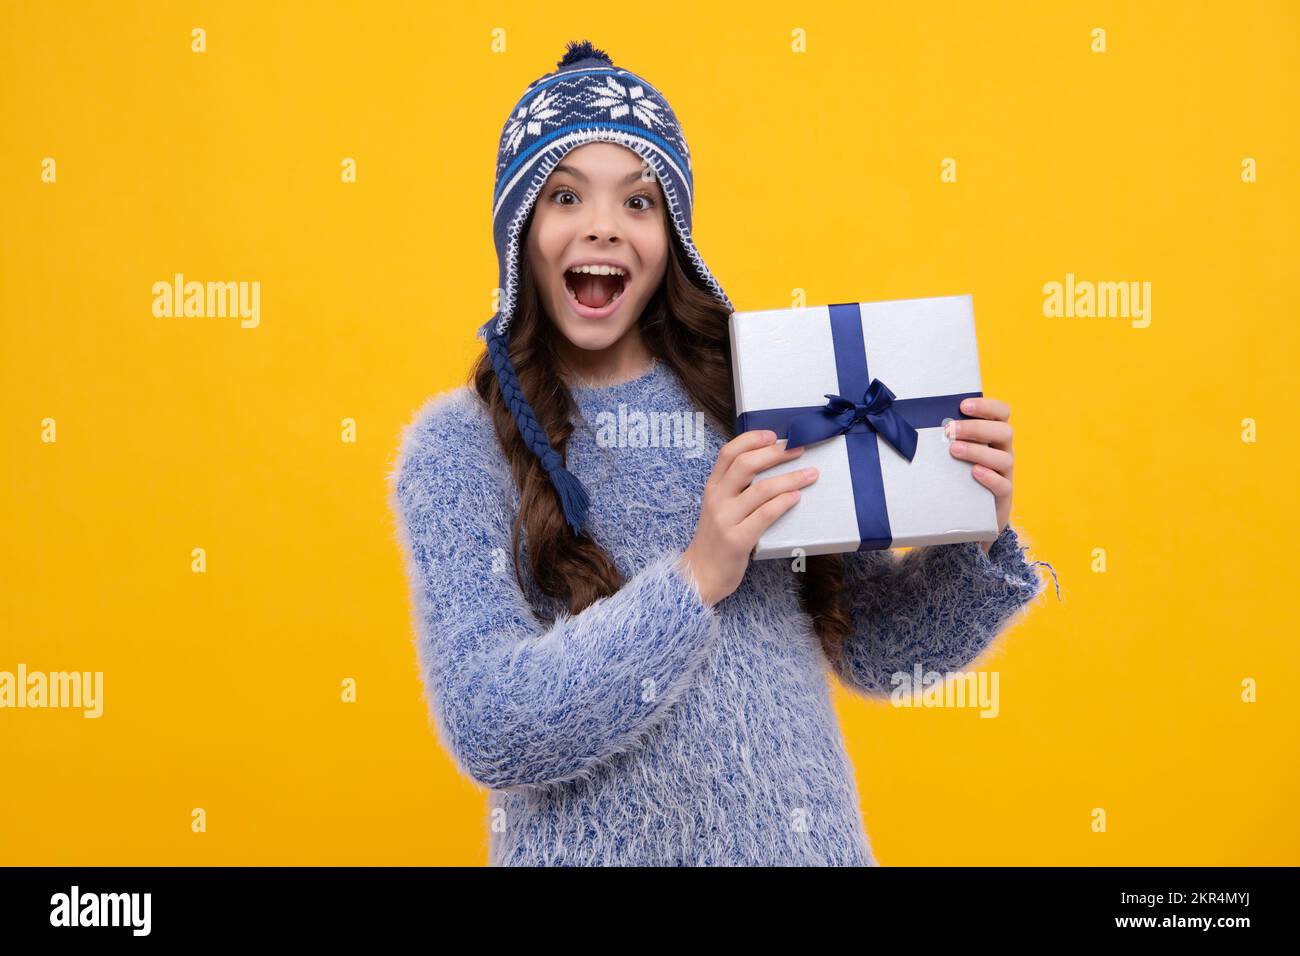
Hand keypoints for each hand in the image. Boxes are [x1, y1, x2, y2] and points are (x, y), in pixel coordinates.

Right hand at [677, 430, 818, 606]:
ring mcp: (726, 520)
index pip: (728, 453)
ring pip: (761, 489)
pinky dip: (783, 502)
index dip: (752, 439)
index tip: (774, 435)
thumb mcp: (719, 507)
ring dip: (790, 478)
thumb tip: (769, 464)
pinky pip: (765, 515)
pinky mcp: (737, 540)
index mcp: (712, 488)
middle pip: (746, 465)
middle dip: (776, 453)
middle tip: (798, 448)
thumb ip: (736, 488)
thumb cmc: (716, 539)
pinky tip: (796, 497)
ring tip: (810, 474)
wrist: (700, 574)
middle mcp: (717, 499)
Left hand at [946, 396, 1013, 553]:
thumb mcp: (953, 453)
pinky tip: (974, 472)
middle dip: (977, 428)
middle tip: (950, 430)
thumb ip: (945, 437)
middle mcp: (1003, 451)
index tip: (962, 405)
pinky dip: (990, 477)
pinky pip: (1004, 485)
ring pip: (1004, 458)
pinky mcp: (1003, 496)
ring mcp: (1005, 474)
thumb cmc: (957, 475)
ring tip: (953, 450)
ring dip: (978, 451)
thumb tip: (906, 422)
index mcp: (994, 436)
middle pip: (1004, 432)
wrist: (970, 517)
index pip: (1002, 413)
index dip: (987, 406)